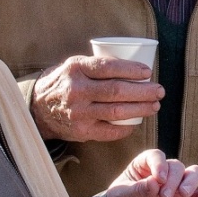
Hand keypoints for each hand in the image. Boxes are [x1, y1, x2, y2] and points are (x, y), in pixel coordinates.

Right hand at [30, 56, 163, 141]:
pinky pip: (110, 131)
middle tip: (159, 91)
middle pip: (117, 91)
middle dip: (144, 91)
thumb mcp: (74, 65)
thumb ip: (98, 65)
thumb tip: (135, 67)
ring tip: (154, 106)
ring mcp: (79, 113)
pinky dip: (126, 127)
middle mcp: (77, 90)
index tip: (148, 72)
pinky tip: (136, 122)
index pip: (109, 67)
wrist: (38, 109)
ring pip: (117, 112)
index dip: (131, 69)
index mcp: (76, 69)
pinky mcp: (81, 132)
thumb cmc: (64, 82)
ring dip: (141, 109)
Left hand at [101, 149, 197, 196]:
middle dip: (173, 180)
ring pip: (193, 174)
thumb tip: (154, 183)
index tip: (159, 179)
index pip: (156, 156)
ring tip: (184, 194)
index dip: (159, 164)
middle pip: (176, 166)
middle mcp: (163, 173)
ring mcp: (177, 187)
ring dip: (192, 181)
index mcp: (144, 165)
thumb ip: (137, 190)